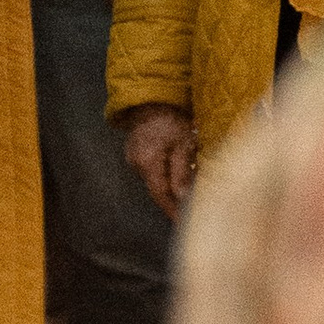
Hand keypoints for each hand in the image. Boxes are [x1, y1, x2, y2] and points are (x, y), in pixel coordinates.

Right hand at [117, 103, 198, 221]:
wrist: (152, 99)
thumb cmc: (171, 119)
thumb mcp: (183, 144)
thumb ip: (182, 173)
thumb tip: (184, 199)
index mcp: (147, 162)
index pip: (161, 194)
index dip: (172, 211)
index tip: (184, 224)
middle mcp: (135, 163)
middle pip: (157, 190)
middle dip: (173, 203)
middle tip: (190, 214)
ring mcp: (133, 158)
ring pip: (155, 181)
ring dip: (170, 189)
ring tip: (188, 197)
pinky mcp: (135, 153)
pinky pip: (152, 171)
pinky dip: (165, 176)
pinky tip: (177, 178)